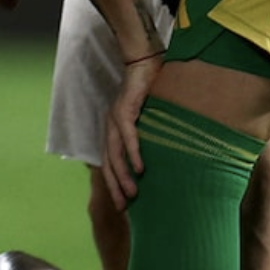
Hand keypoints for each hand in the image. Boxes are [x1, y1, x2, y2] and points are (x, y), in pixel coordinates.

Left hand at [99, 52, 159, 203]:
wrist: (145, 63)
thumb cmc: (150, 92)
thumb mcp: (149, 120)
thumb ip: (150, 138)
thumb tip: (161, 160)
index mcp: (113, 131)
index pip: (110, 163)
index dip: (114, 184)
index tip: (123, 204)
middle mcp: (110, 126)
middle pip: (108, 164)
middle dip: (116, 187)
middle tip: (124, 207)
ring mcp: (114, 118)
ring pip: (115, 154)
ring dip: (124, 175)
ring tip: (133, 193)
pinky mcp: (124, 109)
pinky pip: (127, 136)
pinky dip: (133, 153)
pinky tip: (140, 168)